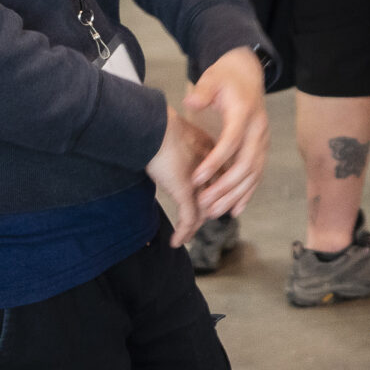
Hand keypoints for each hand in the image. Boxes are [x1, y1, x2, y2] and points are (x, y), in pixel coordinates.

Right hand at [146, 112, 211, 244]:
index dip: (213, 192)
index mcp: (211, 151)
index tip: (205, 203)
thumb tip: (165, 150)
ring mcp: (199, 182)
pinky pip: (188, 218)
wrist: (152, 127)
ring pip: (201, 211)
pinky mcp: (185, 192)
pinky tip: (176, 242)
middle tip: (192, 226)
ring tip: (183, 237)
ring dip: (193, 227)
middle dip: (205, 212)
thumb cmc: (158, 128)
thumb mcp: (173, 137)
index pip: (217, 178)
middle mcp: (210, 169)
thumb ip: (178, 147)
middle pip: (213, 197)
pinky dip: (183, 232)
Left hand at [185, 49, 270, 219]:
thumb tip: (191, 100)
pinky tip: (235, 210)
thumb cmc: (225, 78)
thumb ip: (203, 91)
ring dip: (234, 195)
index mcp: (245, 113)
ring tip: (214, 212)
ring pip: (253, 174)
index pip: (231, 142)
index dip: (215, 162)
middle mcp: (258, 129)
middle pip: (245, 164)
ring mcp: (263, 140)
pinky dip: (247, 193)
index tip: (196, 178)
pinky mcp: (262, 148)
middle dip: (224, 187)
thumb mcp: (212, 79)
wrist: (247, 74)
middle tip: (203, 203)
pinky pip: (257, 175)